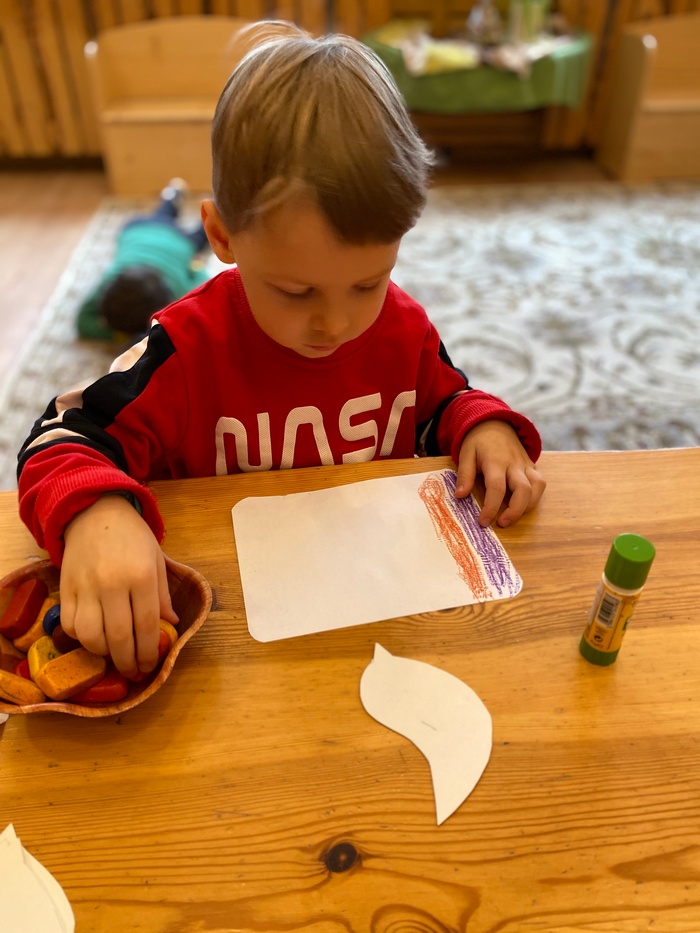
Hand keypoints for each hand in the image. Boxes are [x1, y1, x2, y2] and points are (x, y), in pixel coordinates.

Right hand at [60, 495, 177, 676]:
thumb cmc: (133, 537)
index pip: (146, 625)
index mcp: (141, 576)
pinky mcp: (65, 587)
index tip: (149, 665)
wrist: (96, 512)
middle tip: (133, 670)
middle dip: (127, 661)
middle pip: (118, 636)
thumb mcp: (157, 561)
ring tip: (113, 654)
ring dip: (102, 653)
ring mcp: (85, 586)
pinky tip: (93, 637)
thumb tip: (170, 626)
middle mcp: (112, 583)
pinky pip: (69, 624)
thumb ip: (163, 595)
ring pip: (89, 635)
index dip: (148, 652)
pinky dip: (80, 638)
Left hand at [455, 420, 545, 527]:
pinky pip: (540, 482)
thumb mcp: (465, 454)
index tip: (483, 522)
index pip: (496, 488)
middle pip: (523, 490)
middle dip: (515, 511)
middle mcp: (514, 464)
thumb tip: (460, 496)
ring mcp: (525, 464)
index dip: (491, 507)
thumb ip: (464, 475)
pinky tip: (523, 505)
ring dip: (528, 506)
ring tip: (513, 517)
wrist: (495, 423)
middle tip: (502, 523)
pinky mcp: (532, 466)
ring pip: (537, 487)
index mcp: (495, 461)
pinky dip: (535, 497)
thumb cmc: (478, 441)